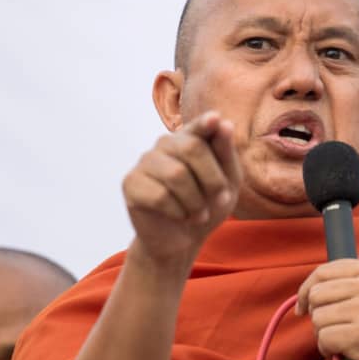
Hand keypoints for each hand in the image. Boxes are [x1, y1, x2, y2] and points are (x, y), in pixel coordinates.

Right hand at [122, 111, 242, 263]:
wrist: (183, 240)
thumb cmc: (208, 205)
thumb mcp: (227, 182)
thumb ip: (225, 153)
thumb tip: (222, 122)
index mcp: (190, 138)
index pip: (200, 126)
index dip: (206, 123)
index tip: (215, 120)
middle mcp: (165, 144)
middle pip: (192, 148)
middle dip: (213, 180)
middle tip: (220, 200)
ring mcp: (145, 161)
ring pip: (176, 174)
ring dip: (196, 201)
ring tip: (199, 214)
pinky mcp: (131, 183)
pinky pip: (160, 196)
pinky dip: (178, 212)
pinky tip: (179, 216)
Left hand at [295, 259, 358, 359]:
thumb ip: (341, 283)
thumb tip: (304, 292)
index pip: (323, 272)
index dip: (305, 290)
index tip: (303, 307)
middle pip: (316, 294)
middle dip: (318, 315)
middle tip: (336, 327)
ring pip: (317, 317)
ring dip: (323, 334)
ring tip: (345, 339)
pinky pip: (324, 338)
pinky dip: (328, 349)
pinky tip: (345, 351)